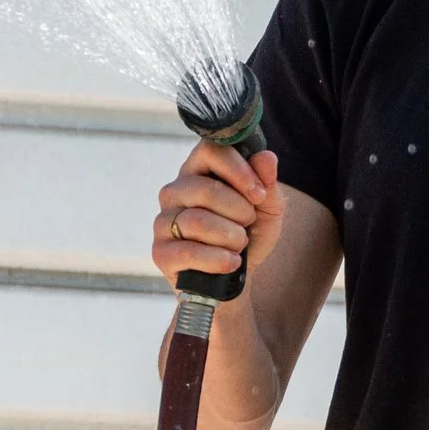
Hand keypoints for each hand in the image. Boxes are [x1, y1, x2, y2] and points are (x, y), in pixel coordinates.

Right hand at [150, 139, 282, 292]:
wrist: (235, 279)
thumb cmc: (248, 236)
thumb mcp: (267, 209)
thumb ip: (267, 182)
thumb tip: (267, 157)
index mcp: (198, 171)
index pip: (209, 150)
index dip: (238, 170)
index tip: (258, 193)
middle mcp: (174, 191)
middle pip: (204, 189)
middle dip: (238, 210)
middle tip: (249, 223)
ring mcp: (163, 221)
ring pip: (197, 222)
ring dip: (231, 237)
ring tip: (240, 245)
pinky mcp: (160, 252)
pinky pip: (187, 251)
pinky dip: (218, 259)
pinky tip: (231, 262)